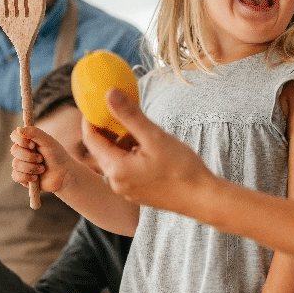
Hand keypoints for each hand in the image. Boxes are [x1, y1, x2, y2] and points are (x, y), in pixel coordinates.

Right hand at [10, 126, 73, 192]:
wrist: (64, 174)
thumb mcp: (48, 141)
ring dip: (31, 167)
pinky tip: (36, 178)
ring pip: (16, 164)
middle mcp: (23, 152)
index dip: (20, 140)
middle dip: (29, 156)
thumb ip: (34, 133)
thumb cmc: (57, 155)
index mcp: (28, 141)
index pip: (15, 135)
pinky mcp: (22, 178)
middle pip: (14, 150)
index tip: (32, 144)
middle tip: (41, 158)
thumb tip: (18, 129)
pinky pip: (16, 176)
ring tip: (43, 169)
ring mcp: (22, 165)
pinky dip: (27, 177)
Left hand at [82, 88, 214, 212]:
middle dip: (109, 129)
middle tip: (122, 111)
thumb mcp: (154, 136)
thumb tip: (109, 93)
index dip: (91, 118)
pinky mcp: (136, 192)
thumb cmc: (180, 169)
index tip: (97, 103)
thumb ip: (129, 115)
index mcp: (115, 168)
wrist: (202, 199)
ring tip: (143, 131)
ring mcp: (125, 189)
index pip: (91, 138)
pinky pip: (125, 168)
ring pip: (115, 158)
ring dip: (123, 142)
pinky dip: (130, 154)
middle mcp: (115, 182)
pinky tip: (150, 148)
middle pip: (101, 149)